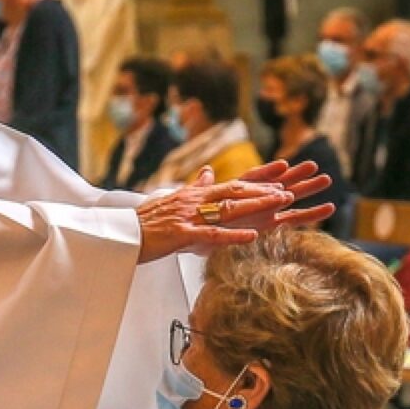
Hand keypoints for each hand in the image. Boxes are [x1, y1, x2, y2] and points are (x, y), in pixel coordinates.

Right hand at [135, 164, 334, 263]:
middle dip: (263, 192)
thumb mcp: (172, 201)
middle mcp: (194, 202)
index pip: (231, 186)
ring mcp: (188, 217)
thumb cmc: (145, 223)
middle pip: (235, 193)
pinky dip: (233, 235)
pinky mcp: (180, 235)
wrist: (119, 234)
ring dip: (256, 206)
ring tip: (281, 204)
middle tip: (289, 191)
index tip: (280, 182)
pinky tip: (252, 236)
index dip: (256, 184)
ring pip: (228, 209)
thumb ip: (193, 188)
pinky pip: (212, 234)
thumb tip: (205, 172)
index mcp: (194, 196)